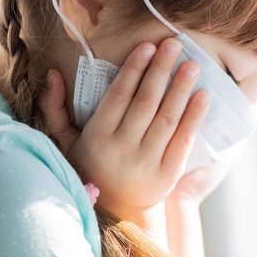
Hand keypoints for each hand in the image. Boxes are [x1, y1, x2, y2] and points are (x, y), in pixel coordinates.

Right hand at [35, 39, 209, 219]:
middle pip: (146, 102)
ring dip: (181, 89)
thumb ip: (54, 107)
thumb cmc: (89, 167)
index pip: (119, 95)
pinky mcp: (167, 174)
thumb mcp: (65, 141)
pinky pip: (183, 141)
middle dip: (161, 70)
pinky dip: (194, 117)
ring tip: (192, 65)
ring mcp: (146, 162)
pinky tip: (204, 96)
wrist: (114, 212)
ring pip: (167, 118)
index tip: (148, 46)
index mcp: (98, 136)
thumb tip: (52, 73)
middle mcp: (122, 148)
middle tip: (174, 44)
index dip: (134, 69)